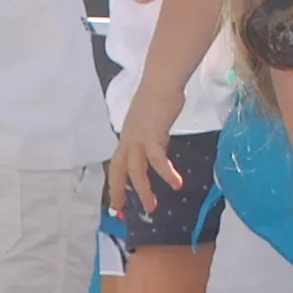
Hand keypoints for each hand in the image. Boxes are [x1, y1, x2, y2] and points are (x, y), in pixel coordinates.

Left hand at [109, 100, 185, 220]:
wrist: (161, 82)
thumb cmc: (159, 96)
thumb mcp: (149, 121)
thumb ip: (150, 135)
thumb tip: (157, 146)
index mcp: (127, 136)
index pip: (117, 163)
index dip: (116, 181)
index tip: (118, 197)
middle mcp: (128, 139)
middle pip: (118, 171)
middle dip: (118, 192)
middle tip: (120, 210)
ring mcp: (138, 138)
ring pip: (135, 171)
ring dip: (143, 191)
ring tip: (152, 206)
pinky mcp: (153, 137)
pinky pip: (158, 161)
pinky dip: (166, 174)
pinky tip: (176, 184)